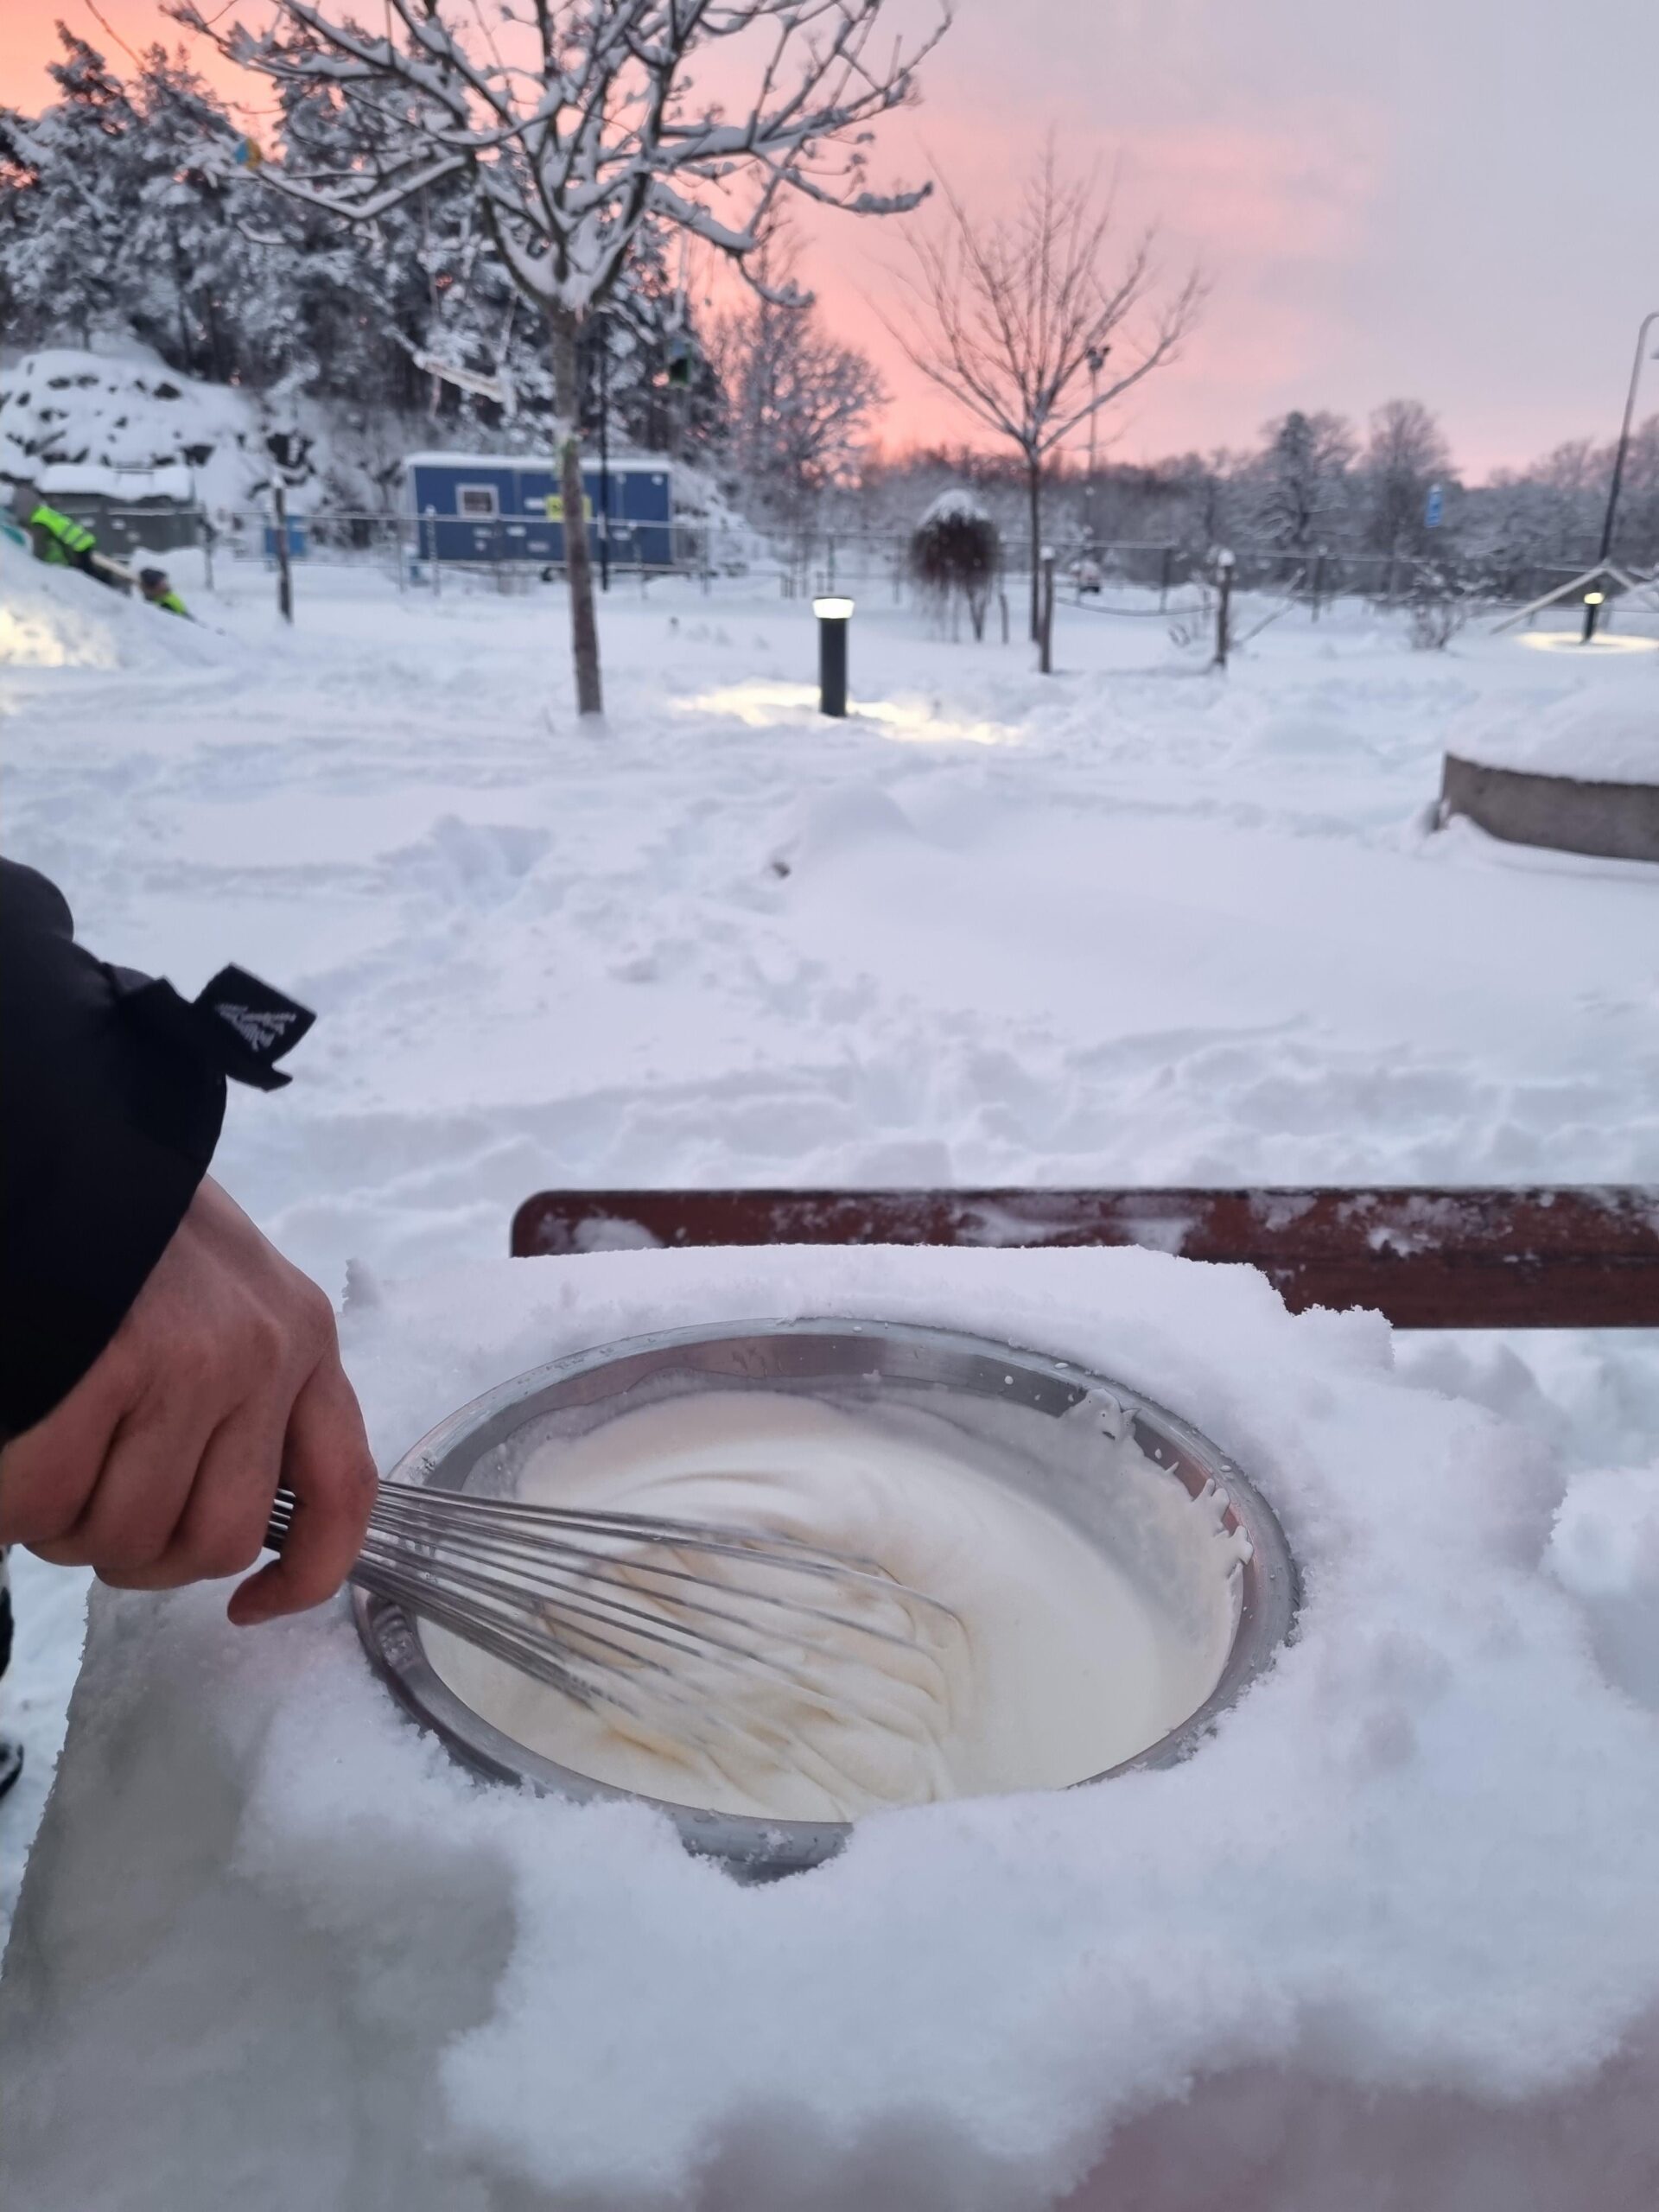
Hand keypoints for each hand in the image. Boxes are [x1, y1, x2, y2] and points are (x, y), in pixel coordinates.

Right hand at [0, 1177, 375, 1623]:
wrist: (71, 1146)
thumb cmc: (132, 1232)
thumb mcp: (226, 1297)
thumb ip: (242, 1398)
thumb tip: (208, 1526)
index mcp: (304, 1340)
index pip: (347, 1489)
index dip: (307, 1574)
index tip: (250, 1608)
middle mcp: (266, 1356)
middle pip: (213, 1540)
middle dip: (140, 1559)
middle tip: (91, 1515)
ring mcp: (194, 1361)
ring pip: (128, 1534)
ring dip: (69, 1532)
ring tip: (47, 1473)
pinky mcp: (112, 1362)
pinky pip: (50, 1499)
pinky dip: (17, 1507)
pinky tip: (11, 1465)